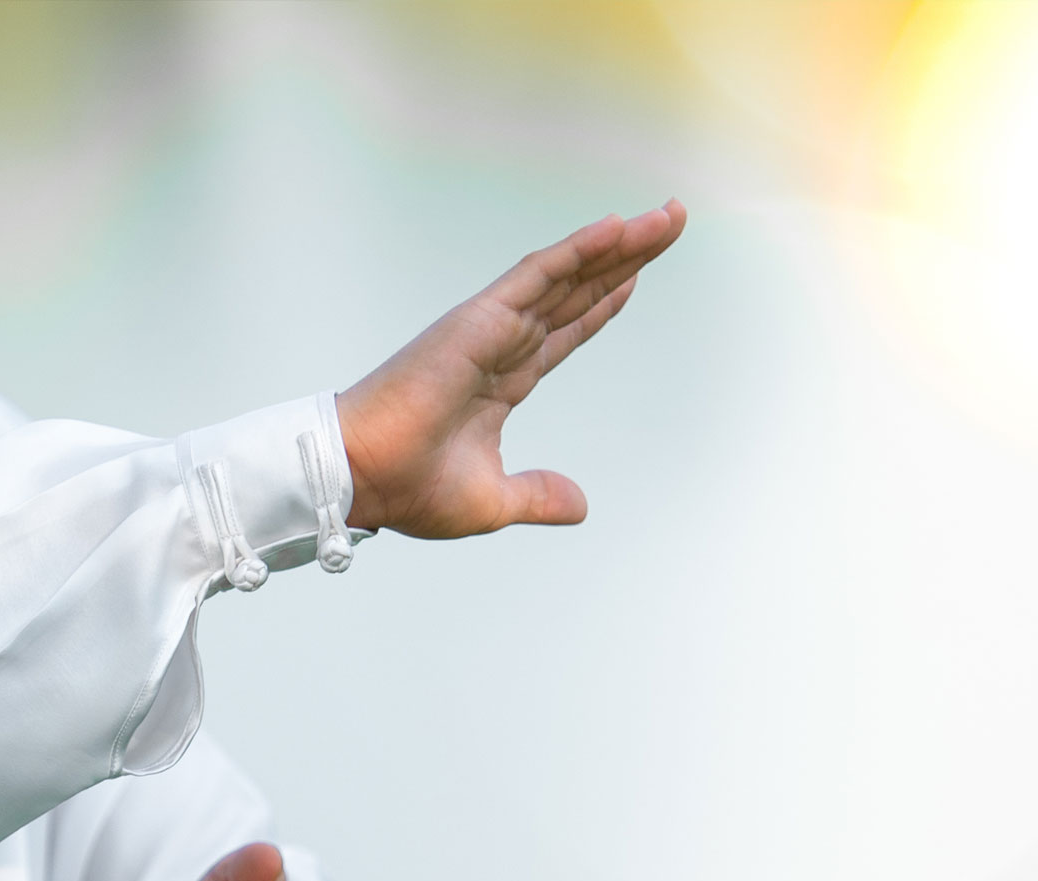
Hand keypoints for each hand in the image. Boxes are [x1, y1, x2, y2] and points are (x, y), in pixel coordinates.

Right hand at [334, 199, 686, 538]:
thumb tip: (580, 506)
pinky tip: (617, 228)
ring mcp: (490, 327)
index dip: (602, 301)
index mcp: (502, 381)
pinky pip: (538, 274)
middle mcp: (500, 345)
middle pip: (577, 290)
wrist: (365, 478)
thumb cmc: (410, 488)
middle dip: (627, 258)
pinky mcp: (480, 319)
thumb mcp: (494, 501)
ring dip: (619, 244)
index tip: (638, 274)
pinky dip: (578, 250)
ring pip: (567, 274)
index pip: (564, 330)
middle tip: (671, 221)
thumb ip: (538, 496)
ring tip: (665, 217)